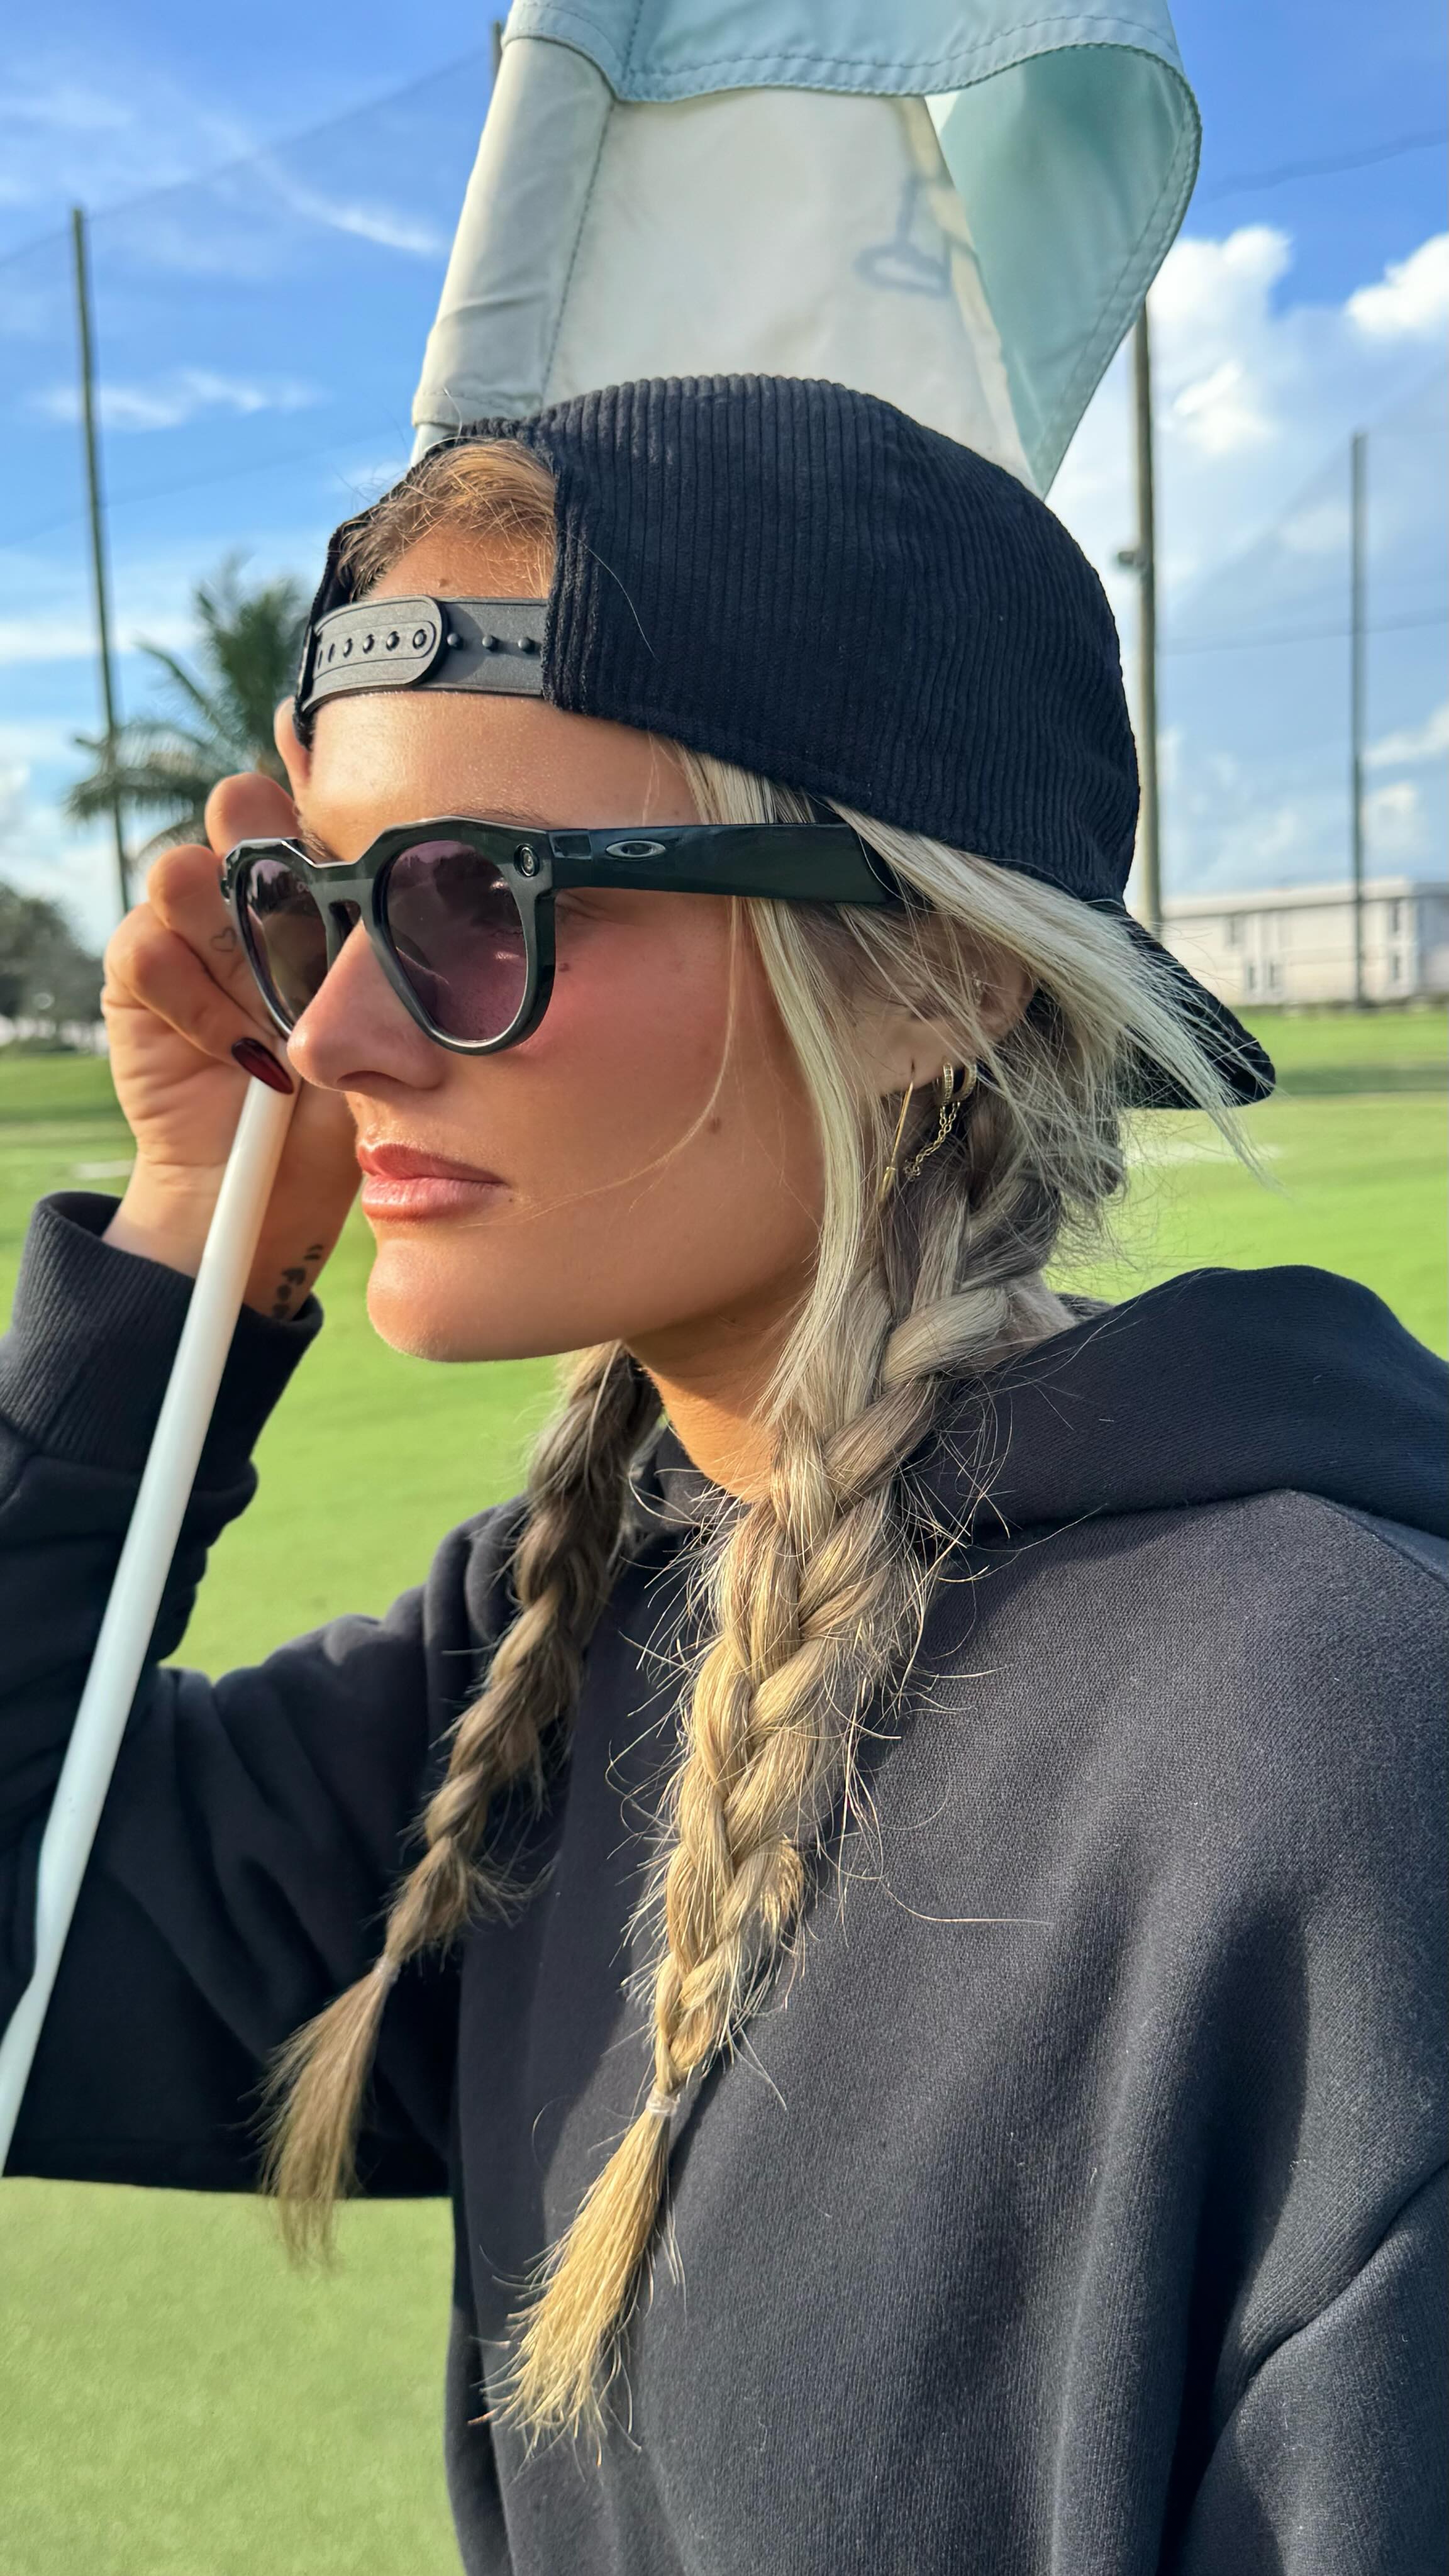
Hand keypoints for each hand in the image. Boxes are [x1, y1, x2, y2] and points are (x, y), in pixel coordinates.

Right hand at [101, 772, 359, 1316]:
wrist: (270, 1189)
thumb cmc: (344, 1105)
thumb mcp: (381, 1029)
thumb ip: (383, 959)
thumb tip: (431, 900)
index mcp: (318, 889)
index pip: (316, 809)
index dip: (326, 810)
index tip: (357, 848)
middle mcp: (247, 896)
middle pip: (238, 806)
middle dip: (263, 840)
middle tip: (297, 901)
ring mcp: (189, 930)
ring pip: (179, 871)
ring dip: (225, 934)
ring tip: (272, 1007)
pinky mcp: (137, 974)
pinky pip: (145, 950)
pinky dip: (194, 1002)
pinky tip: (239, 1053)